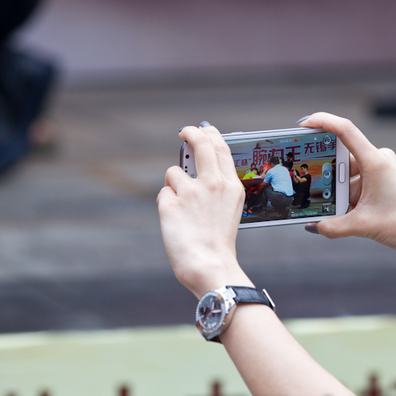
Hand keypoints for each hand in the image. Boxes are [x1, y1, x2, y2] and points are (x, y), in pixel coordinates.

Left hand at [157, 123, 252, 297]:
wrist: (210, 265)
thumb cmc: (218, 242)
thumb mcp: (229, 209)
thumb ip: (218, 187)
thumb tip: (195, 168)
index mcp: (231, 186)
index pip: (221, 148)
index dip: (210, 134)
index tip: (203, 129)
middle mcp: (213, 183)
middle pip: (200, 144)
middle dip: (191, 133)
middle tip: (184, 132)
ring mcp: (191, 192)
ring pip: (174, 173)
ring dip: (175, 186)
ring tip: (183, 209)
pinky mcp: (170, 203)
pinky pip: (164, 194)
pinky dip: (167, 205)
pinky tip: (177, 222)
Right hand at [299, 112, 395, 252]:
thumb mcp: (363, 226)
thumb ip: (333, 226)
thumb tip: (313, 226)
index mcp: (375, 161)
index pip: (345, 130)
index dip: (322, 121)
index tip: (303, 125)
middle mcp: (378, 159)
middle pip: (341, 158)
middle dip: (326, 177)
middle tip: (312, 190)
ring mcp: (381, 169)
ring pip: (347, 175)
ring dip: (337, 193)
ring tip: (330, 212)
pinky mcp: (382, 180)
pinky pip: (356, 183)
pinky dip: (347, 197)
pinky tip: (341, 214)